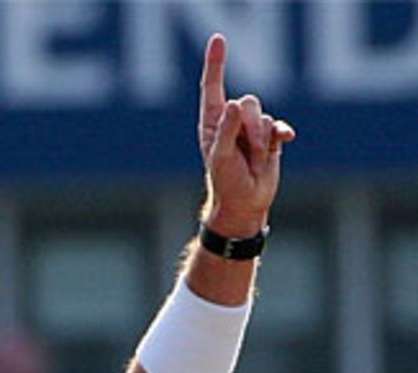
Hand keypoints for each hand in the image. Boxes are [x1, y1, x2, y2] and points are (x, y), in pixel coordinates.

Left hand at [198, 33, 294, 237]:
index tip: (219, 39)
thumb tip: (235, 104)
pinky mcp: (270, 137)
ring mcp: (252, 128)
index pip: (213, 86)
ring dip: (261, 140)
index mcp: (214, 122)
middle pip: (249, 101)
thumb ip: (227, 131)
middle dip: (250, 127)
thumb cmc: (226, 183)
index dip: (216, 63)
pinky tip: (286, 139)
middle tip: (246, 152)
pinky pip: (279, 125)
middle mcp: (232, 121)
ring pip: (264, 115)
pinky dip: (281, 133)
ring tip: (254, 161)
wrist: (245, 205)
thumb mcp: (220, 158)